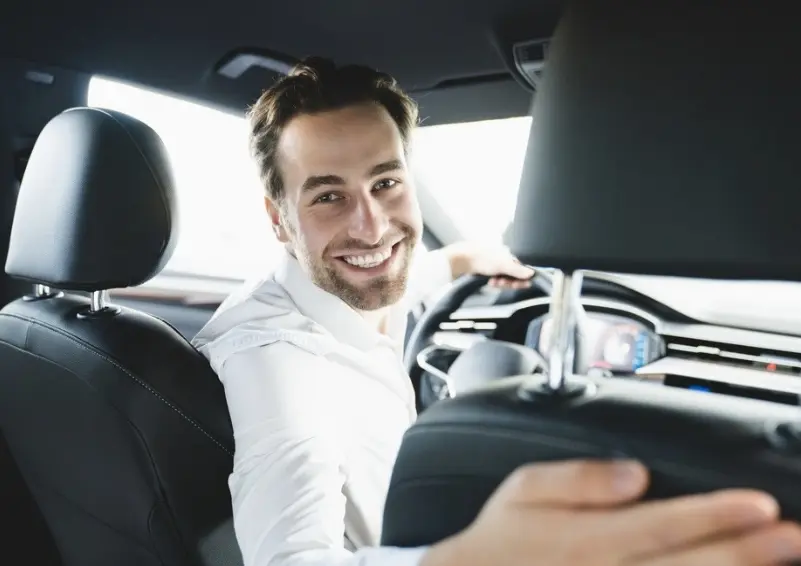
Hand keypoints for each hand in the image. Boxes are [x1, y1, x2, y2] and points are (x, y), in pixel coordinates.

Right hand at [420, 460, 800, 565]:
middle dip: (749, 550)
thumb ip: (576, 478)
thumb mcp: (523, 490)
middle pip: (690, 563)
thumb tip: (632, 473)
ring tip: (781, 560)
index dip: (716, 514)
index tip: (760, 505)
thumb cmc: (503, 541)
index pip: (664, 523)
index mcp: (589, 539)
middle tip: (794, 536)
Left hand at [444, 241, 534, 288]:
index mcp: (508, 254)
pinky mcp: (485, 274)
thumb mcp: (502, 264)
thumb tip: (532, 273)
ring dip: (501, 283)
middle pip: (513, 276)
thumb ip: (517, 270)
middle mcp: (502, 260)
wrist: (460, 260)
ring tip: (494, 282)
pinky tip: (489, 282)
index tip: (524, 284)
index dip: (522, 278)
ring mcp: (493, 267)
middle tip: (504, 282)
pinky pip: (495, 282)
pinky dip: (493, 283)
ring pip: (504, 280)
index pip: (521, 269)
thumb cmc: (480, 257)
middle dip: (509, 281)